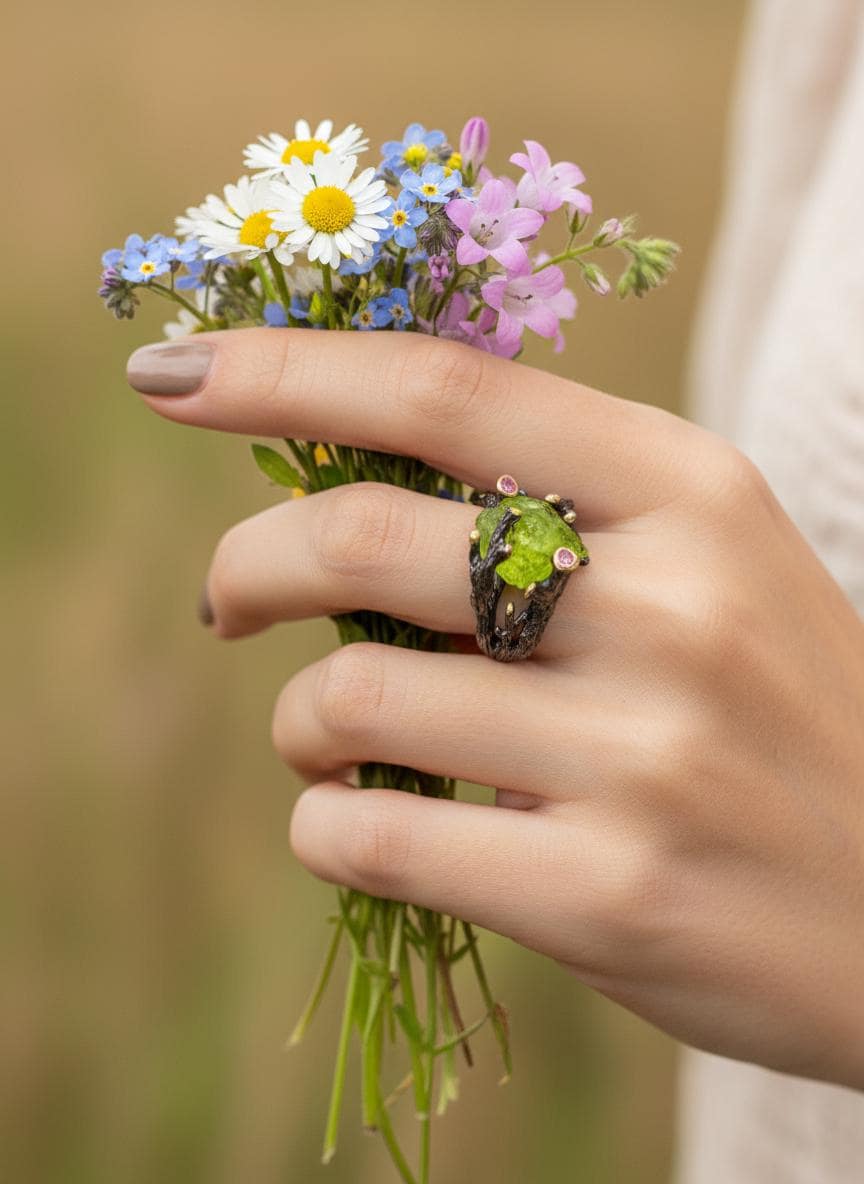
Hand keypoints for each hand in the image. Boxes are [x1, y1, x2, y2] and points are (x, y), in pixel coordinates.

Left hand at [129, 329, 863, 1089]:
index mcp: (691, 491)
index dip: (285, 368)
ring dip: (299, 722)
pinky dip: (324, 828)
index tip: (171, 374)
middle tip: (225, 604)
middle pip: (363, 536)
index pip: (447, 389)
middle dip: (247, 563)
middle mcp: (671, 604)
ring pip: (350, 698)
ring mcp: (644, 754)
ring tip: (329, 744)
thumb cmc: (783, 714)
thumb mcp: (710, 564)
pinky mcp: (609, 892)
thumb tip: (351, 493)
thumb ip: (557, 512)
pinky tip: (359, 826)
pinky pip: (372, 838)